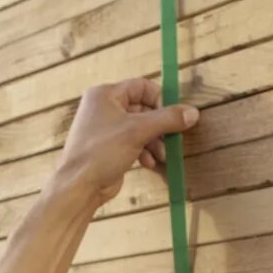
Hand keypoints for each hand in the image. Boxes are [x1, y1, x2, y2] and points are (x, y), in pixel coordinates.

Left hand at [48, 80, 199, 207]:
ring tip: (161, 155)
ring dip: (155, 141)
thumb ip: (167, 119)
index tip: (173, 115)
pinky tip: (149, 163)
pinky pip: (134, 142)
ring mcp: (106, 128)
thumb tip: (193, 112)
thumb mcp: (138, 131)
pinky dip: (144, 151)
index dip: (160, 99)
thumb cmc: (102, 152)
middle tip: (172, 138)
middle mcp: (103, 108)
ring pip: (141, 128)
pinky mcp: (110, 147)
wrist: (79, 186)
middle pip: (143, 109)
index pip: (141, 86)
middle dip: (159, 125)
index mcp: (105, 94)